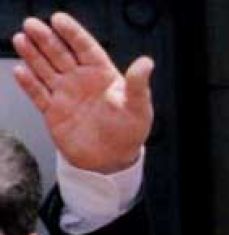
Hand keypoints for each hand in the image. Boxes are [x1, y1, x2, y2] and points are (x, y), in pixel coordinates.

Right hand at [11, 12, 152, 172]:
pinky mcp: (53, 111)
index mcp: (102, 75)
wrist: (112, 161)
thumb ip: (138, 85)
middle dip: (46, 39)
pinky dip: (29, 83)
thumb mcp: (139, 108)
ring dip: (33, 55)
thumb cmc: (129, 133)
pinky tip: (21, 71)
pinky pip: (38, 94)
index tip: (59, 20)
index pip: (85, 48)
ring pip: (45, 69)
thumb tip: (146, 63)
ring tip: (21, 40)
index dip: (72, 33)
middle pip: (60, 54)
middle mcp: (81, 81)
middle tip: (32, 24)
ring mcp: (65, 94)